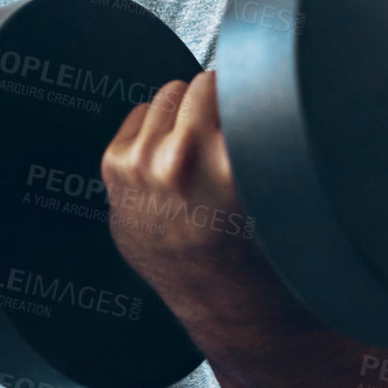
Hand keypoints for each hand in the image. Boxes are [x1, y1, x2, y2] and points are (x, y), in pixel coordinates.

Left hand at [101, 71, 263, 309]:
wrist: (222, 303)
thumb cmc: (254, 252)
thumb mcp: (272, 189)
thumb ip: (256, 138)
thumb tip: (247, 86)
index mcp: (229, 164)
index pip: (228, 85)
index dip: (238, 96)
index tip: (241, 109)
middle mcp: (180, 160)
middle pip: (196, 85)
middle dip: (209, 106)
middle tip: (219, 141)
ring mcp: (141, 165)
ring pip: (166, 96)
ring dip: (179, 117)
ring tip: (195, 156)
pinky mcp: (115, 170)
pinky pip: (138, 115)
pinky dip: (151, 132)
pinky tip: (168, 164)